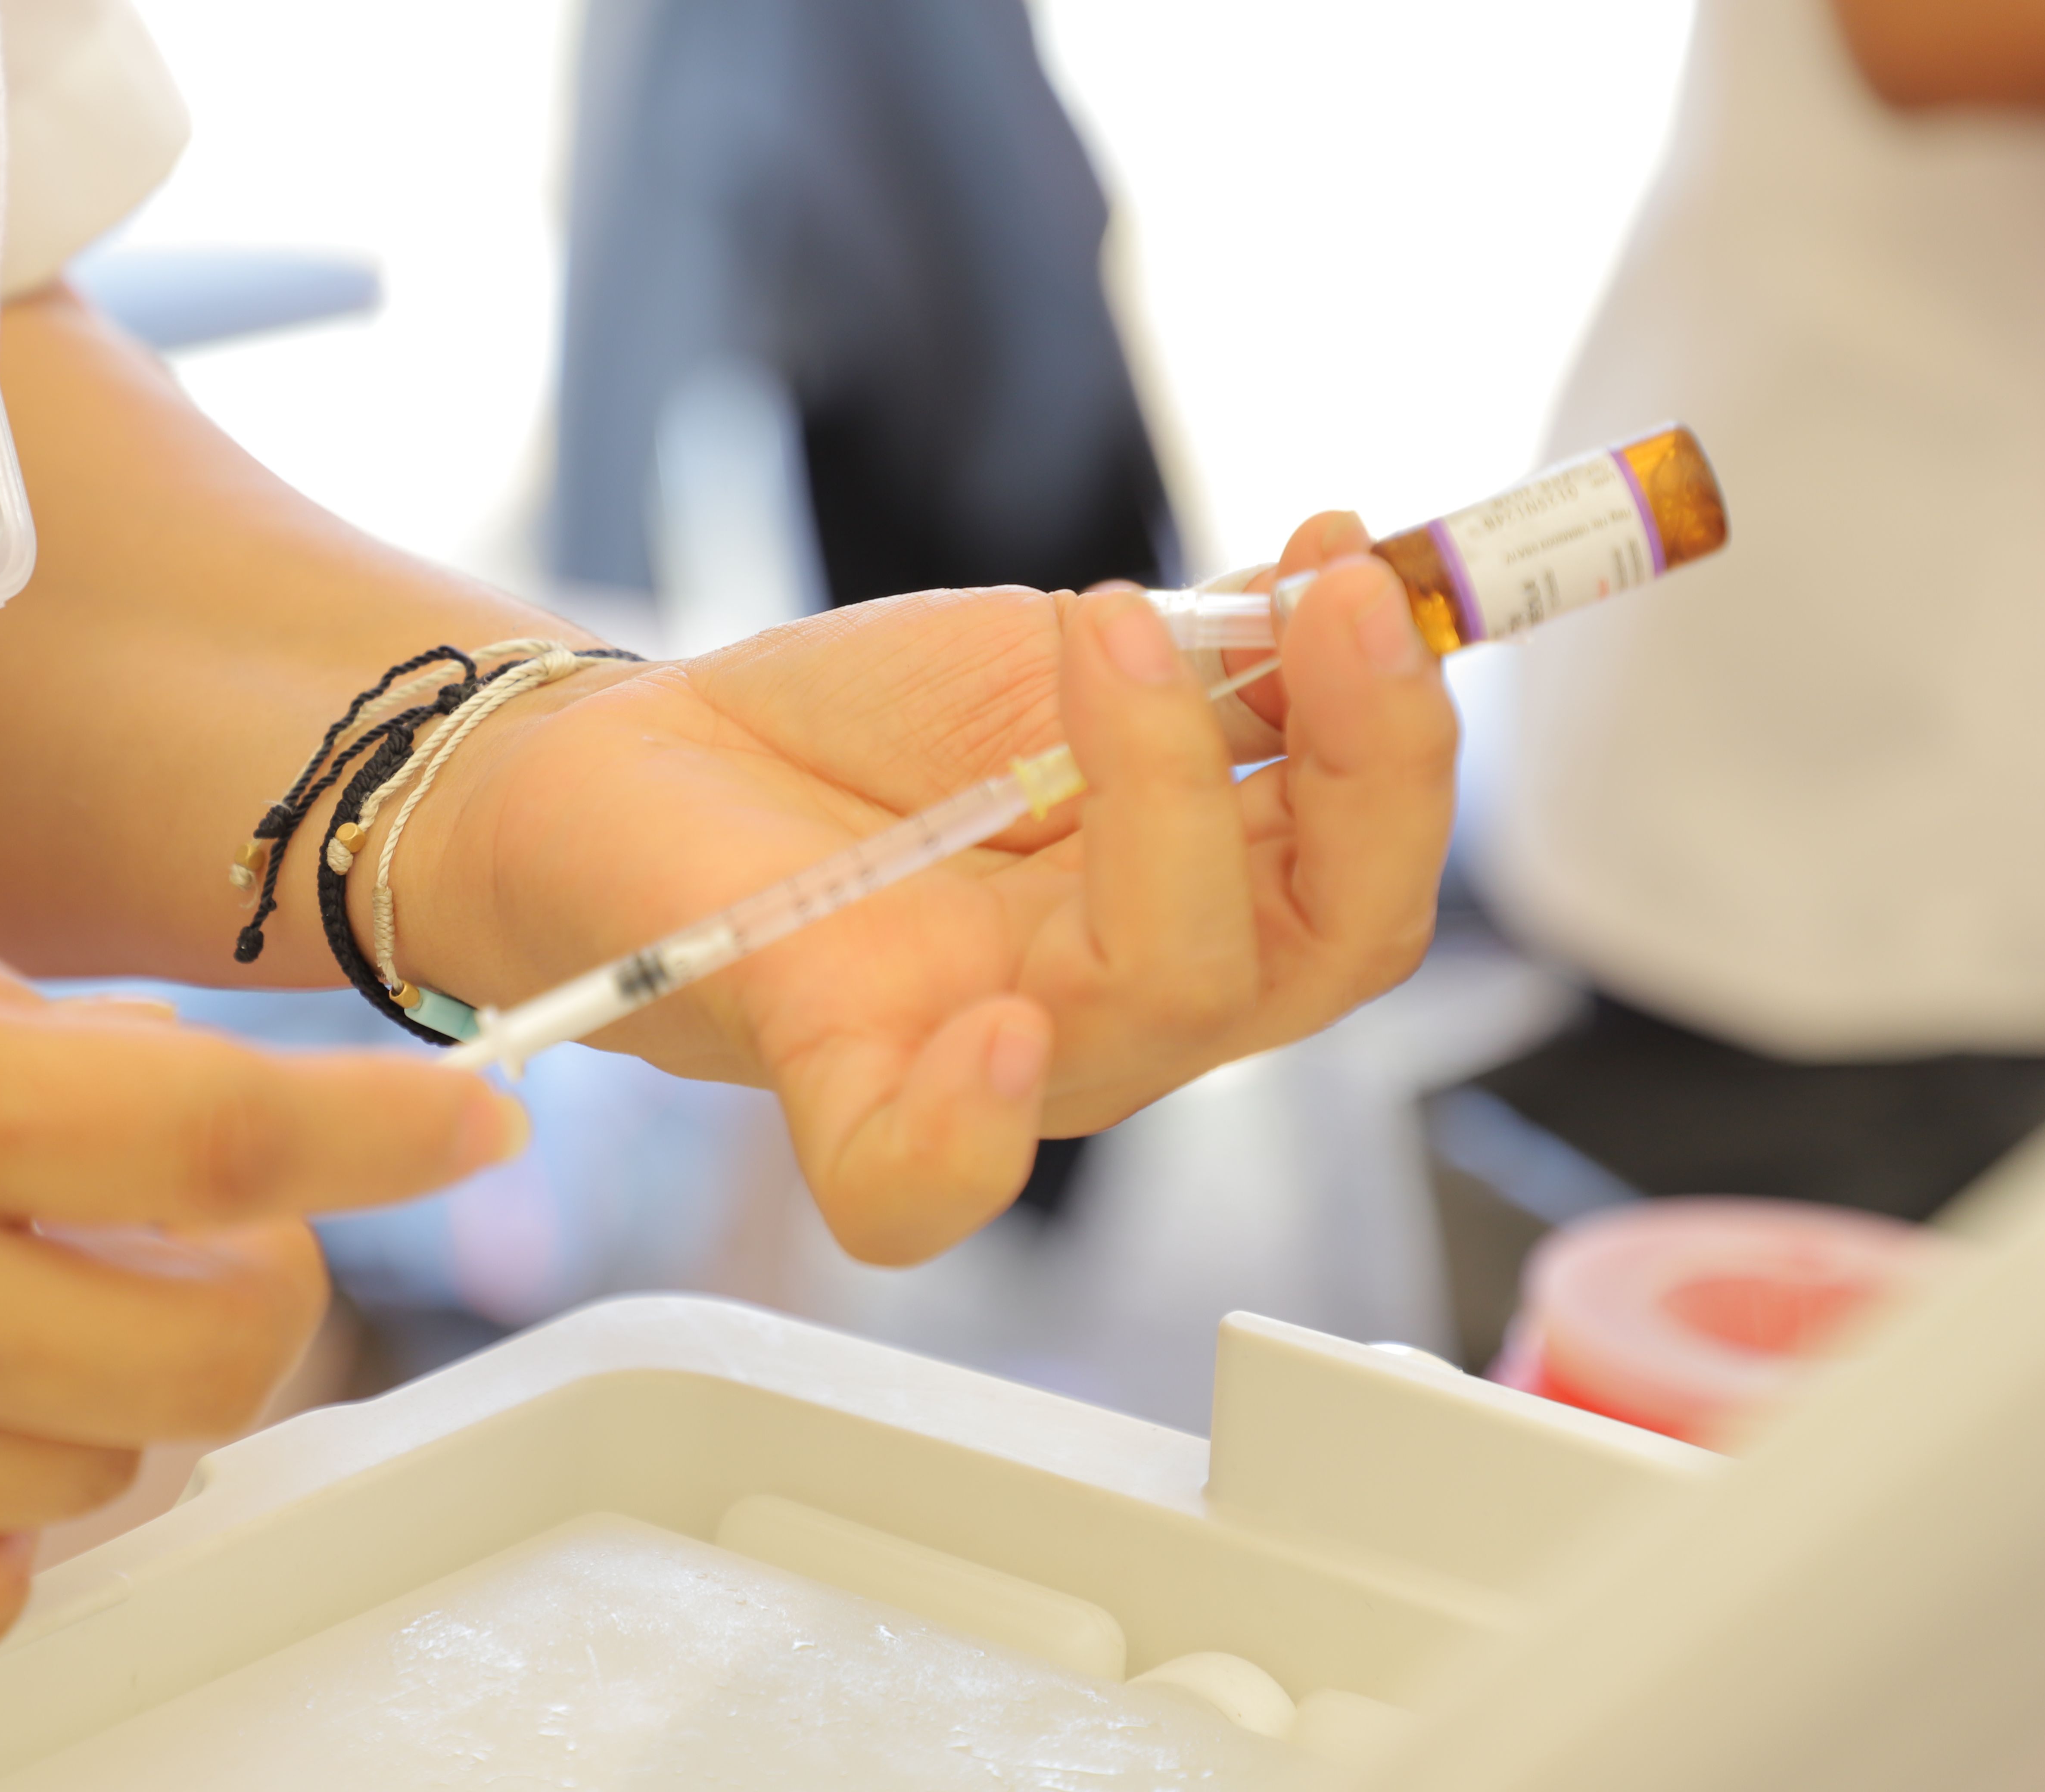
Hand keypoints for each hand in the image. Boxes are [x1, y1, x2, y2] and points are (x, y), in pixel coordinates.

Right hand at [0, 882, 523, 1652]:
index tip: (478, 1111)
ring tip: (32, 1294)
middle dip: (269, 1272)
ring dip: (130, 1372)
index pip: (215, 1125)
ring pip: (122, 1458)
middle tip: (211, 1216)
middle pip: (219, 1337)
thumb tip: (131, 1072)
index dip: (382, 1122)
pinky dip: (19, 1510)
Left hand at [384, 514, 1457, 1261]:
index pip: (1359, 873)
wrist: (644, 758)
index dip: (1400, 734)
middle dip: (1360, 767)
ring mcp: (989, 1050)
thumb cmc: (855, 733)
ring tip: (1108, 628)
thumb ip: (1201, 660)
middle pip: (1318, 953)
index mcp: (1187, 899)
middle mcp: (1115, 996)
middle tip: (1321, 599)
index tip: (1367, 567)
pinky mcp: (839, 1072)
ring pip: (1166, 996)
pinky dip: (969, 1126)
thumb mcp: (1048, 660)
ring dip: (1173, 792)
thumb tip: (1343, 588)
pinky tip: (996, 1027)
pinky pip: (921, 1178)